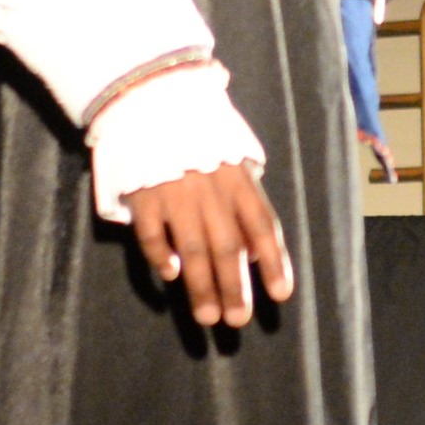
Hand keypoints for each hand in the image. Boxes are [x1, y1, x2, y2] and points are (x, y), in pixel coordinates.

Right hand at [122, 158, 289, 331]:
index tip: (280, 294)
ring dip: (201, 286)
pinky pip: (153, 234)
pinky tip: (169, 275)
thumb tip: (258, 253)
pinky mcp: (144, 195)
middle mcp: (211, 191)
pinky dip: (160, 256)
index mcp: (238, 181)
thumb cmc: (198, 143)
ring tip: (208, 317)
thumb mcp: (233, 163)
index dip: (274, 261)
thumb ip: (246, 204)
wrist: (151, 105)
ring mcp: (176, 193)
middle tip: (238, 319)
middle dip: (234, 287)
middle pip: (228, 246)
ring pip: (193, 249)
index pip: (262, 226)